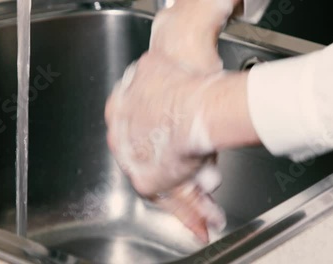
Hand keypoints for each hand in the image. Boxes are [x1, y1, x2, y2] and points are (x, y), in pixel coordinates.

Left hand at [105, 0, 257, 242]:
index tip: (179, 130)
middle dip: (179, 158)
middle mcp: (125, 132)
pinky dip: (189, 210)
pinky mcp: (152, 180)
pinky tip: (204, 220)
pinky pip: (172, 199)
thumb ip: (205, 8)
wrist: (194, 107)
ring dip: (190, 187)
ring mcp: (137, 157)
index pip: (136, 115)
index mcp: (124, 101)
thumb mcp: (190, 30)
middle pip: (153, 149)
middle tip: (201, 165)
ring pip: (166, 177)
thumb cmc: (188, 77)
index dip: (163, 122)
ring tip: (208, 197)